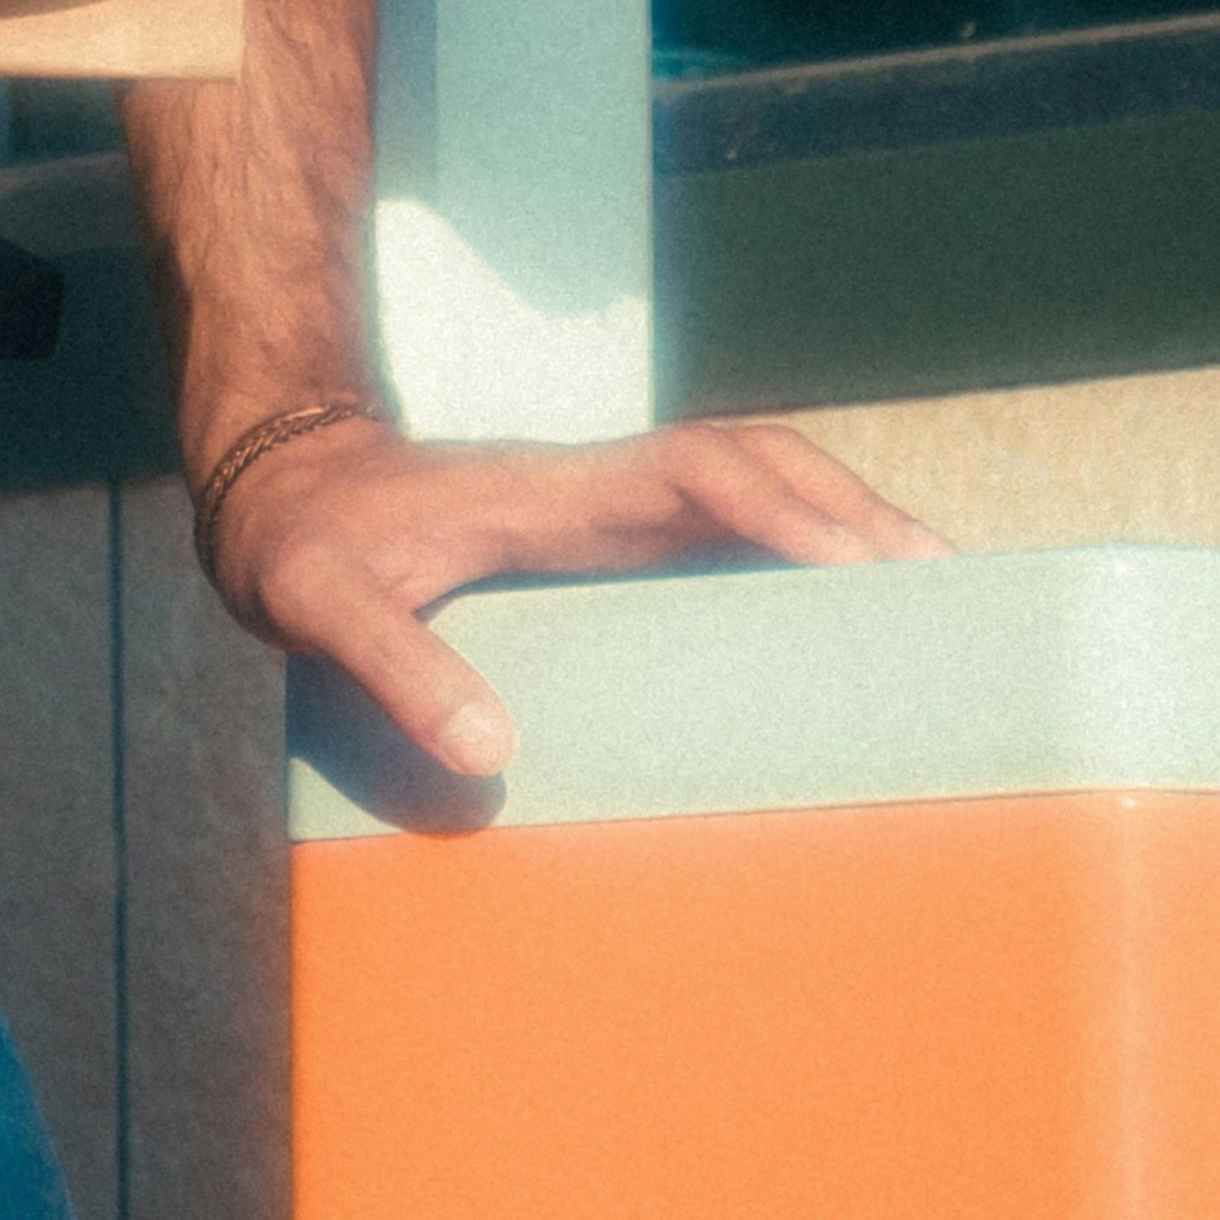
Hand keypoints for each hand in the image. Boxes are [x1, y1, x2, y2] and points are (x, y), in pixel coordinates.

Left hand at [200, 409, 945, 781]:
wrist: (276, 489)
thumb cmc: (300, 541)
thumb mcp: (319, 601)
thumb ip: (393, 666)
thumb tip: (488, 753)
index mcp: (553, 493)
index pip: (697, 469)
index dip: (782, 505)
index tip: (860, 557)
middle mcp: (598, 492)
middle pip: (755, 466)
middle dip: (849, 508)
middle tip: (943, 582)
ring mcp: (606, 515)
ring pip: (750, 494)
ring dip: (835, 527)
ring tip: (929, 596)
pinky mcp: (601, 546)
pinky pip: (717, 538)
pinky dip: (788, 561)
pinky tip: (831, 620)